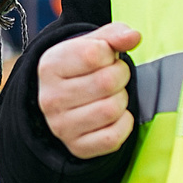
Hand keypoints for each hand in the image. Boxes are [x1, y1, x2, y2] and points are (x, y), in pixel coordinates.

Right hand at [37, 23, 141, 158]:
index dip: (110, 53)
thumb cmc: (81, 68)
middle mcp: (50, 98)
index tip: (105, 58)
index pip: (94, 54)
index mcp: (50, 66)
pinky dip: (123, 124)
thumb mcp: (92, 44)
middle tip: (114, 77)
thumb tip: (133, 36)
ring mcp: (62, 126)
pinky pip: (114, 137)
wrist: (63, 102)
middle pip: (107, 82)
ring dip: (121, 100)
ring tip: (111, 96)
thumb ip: (113, 35)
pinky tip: (115, 116)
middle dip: (120, 76)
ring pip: (111, 109)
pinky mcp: (77, 147)